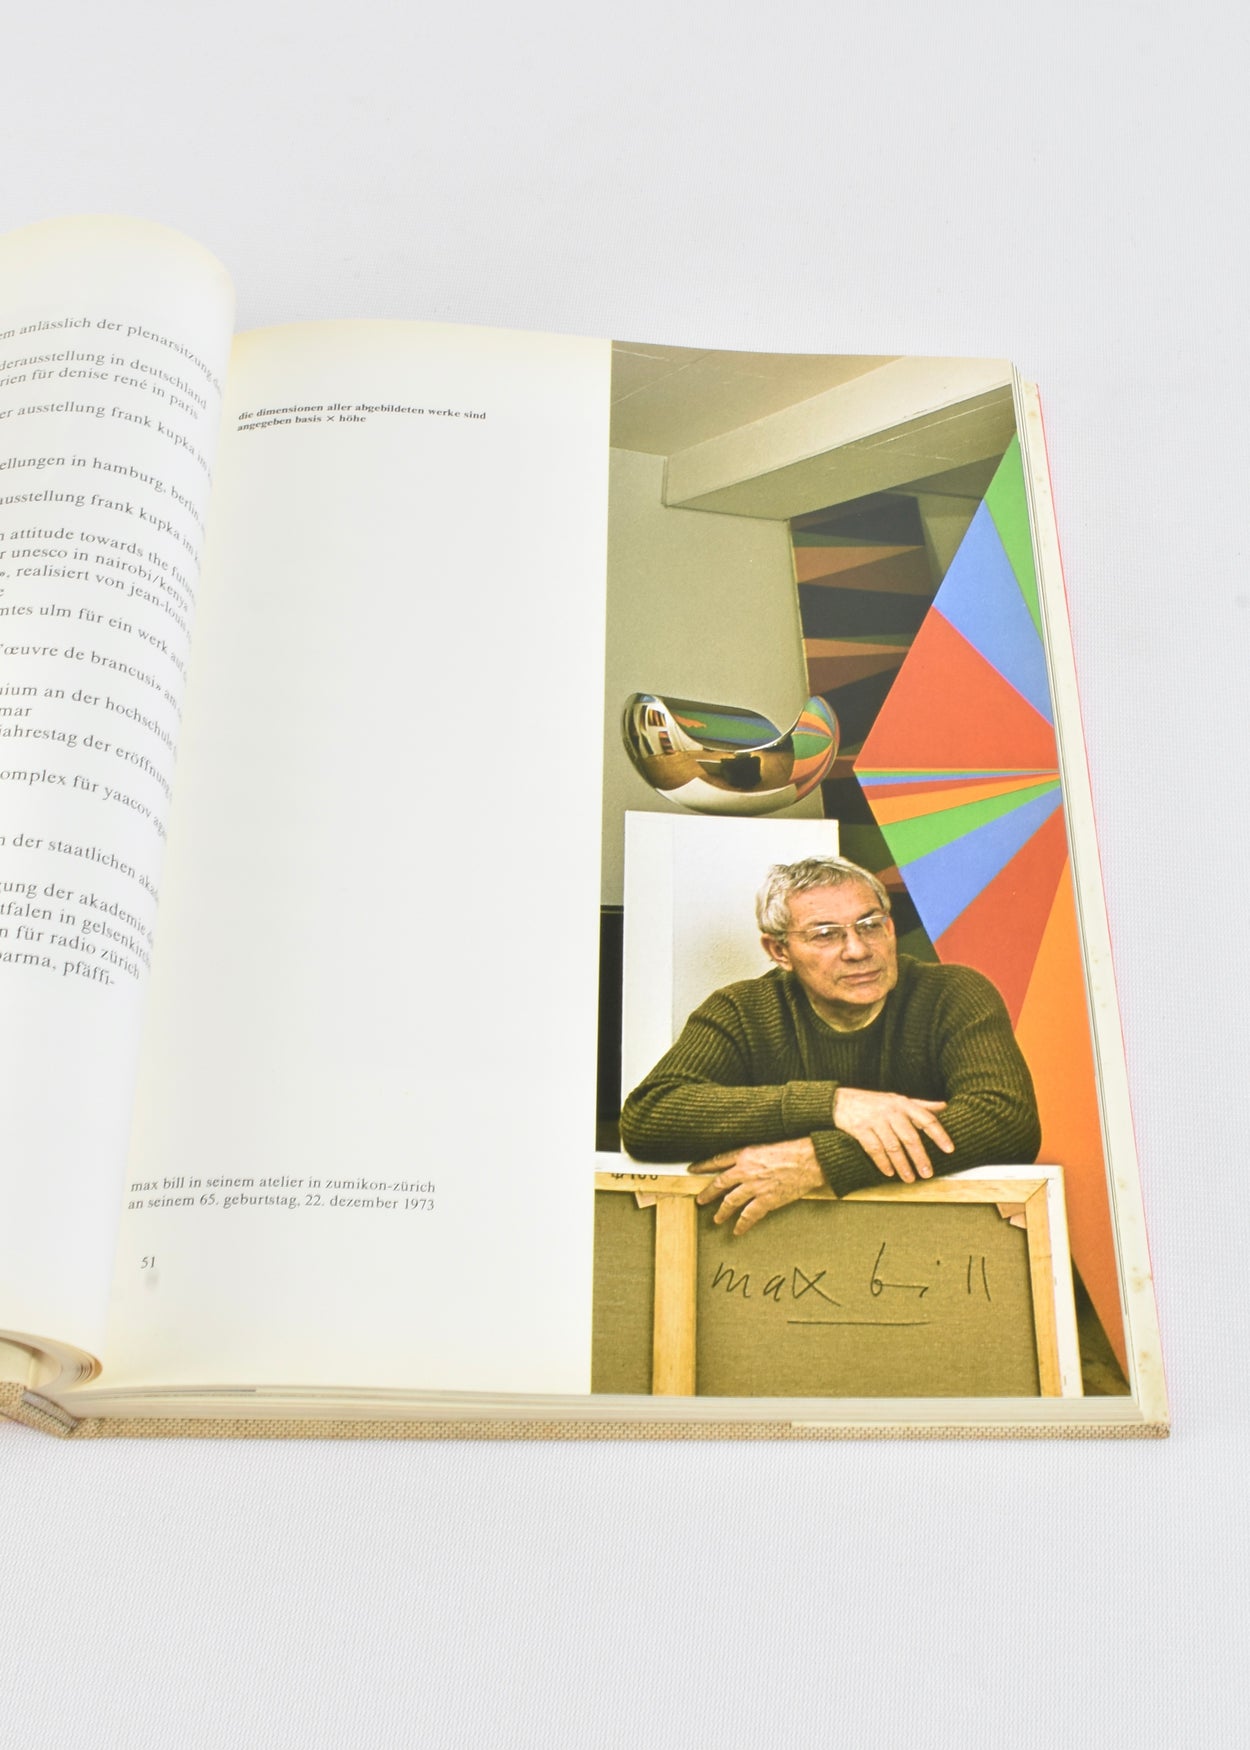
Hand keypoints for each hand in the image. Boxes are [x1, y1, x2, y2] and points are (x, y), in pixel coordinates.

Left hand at [688, 1138, 824, 1234]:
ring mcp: (755, 1187)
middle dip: (708, 1193)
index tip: (693, 1170)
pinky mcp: (766, 1200)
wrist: (810, 1160)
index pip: (718, 1160)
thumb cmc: (793, 1150)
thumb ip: (753, 1155)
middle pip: (720, 1183)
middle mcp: (746, 1170)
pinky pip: (749, 1216)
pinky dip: (742, 1224)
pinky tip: (737, 1230)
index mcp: (745, 1154)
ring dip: (722, 1212)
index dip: (704, 1166)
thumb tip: (745, 1163)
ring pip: (731, 1201)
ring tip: (716, 1219)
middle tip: (699, 1200)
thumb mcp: (767, 1146)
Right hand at [832, 1086, 953, 1182]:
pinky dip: (882, 1163)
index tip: (949, 1149)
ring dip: (902, 1165)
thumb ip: (921, 1104)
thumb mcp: (897, 1099)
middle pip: (910, 1137)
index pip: (926, 1119)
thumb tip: (945, 1107)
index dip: (939, 1134)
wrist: (839, 1101)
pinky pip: (874, 1149)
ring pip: (893, 1147)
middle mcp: (891, 1111)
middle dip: (920, 1157)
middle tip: (928, 1174)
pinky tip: (889, 1173)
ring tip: (910, 1179)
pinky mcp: (860, 1129)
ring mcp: (875, 1120)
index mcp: (903, 1104)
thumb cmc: (874, 1102)